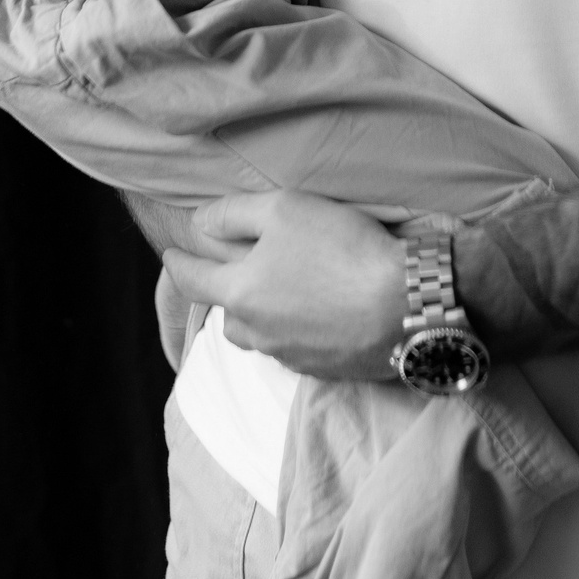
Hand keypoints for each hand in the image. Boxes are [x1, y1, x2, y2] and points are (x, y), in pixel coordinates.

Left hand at [162, 191, 407, 380]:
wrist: (407, 305)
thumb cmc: (342, 249)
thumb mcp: (284, 208)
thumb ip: (233, 214)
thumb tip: (199, 224)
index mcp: (239, 294)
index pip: (190, 280)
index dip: (177, 263)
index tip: (171, 255)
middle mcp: (257, 332)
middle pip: (226, 314)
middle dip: (227, 294)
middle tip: (242, 272)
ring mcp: (290, 356)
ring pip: (261, 334)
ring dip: (263, 315)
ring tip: (285, 293)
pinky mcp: (324, 370)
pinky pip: (296, 347)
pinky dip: (299, 329)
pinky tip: (323, 312)